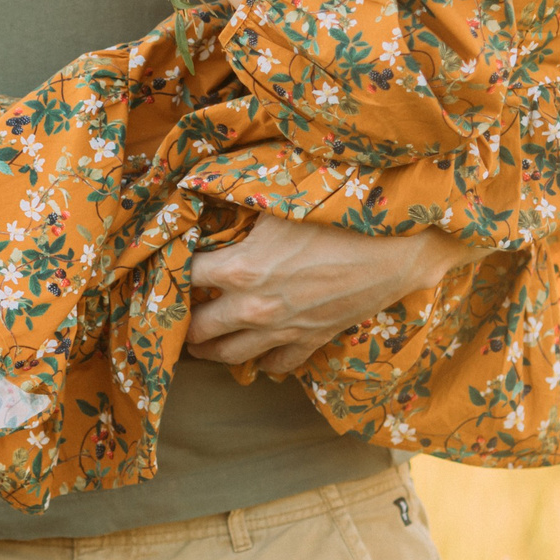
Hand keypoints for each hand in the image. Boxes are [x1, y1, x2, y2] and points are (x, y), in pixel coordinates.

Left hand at [186, 217, 481, 375]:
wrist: (393, 250)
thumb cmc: (335, 217)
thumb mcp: (278, 202)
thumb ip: (238, 208)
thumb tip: (203, 194)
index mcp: (239, 269)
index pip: (185, 277)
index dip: (172, 271)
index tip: (167, 267)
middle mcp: (253, 307)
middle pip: (198, 330)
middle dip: (182, 323)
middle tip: (175, 315)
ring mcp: (281, 330)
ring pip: (230, 357)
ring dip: (210, 351)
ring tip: (201, 344)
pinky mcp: (309, 341)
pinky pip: (275, 366)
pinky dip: (261, 361)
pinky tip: (255, 352)